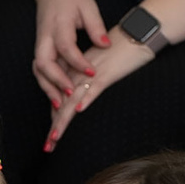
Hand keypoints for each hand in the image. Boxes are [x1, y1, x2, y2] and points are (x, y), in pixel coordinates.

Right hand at [31, 0, 108, 107]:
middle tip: (70, 93)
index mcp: (58, 24)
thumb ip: (96, 27)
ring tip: (59, 104)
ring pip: (38, 69)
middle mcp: (45, 36)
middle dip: (55, 80)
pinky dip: (47, 84)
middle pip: (44, 62)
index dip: (78, 62)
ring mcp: (40, 44)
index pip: (65, 46)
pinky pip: (40, 70)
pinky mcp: (41, 50)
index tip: (92, 73)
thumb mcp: (89, 7)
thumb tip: (106, 45)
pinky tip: (58, 96)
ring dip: (47, 87)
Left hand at [46, 35, 153, 151]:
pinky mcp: (106, 73)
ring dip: (63, 121)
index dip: (54, 120)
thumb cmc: (121, 53)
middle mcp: (78, 75)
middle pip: (62, 104)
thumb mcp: (100, 70)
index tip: (51, 139)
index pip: (60, 100)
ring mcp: (91, 75)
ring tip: (55, 138)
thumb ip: (89, 84)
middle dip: (54, 127)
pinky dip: (86, 99)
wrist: (136, 36)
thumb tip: (82, 102)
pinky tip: (79, 110)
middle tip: (48, 147)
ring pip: (73, 100)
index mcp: (75, 73)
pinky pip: (94, 88)